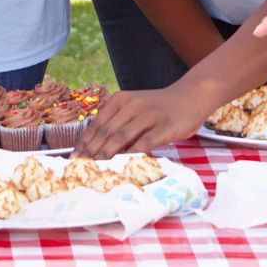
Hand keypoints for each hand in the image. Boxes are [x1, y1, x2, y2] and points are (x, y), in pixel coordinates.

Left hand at [74, 87, 208, 156]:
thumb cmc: (159, 107)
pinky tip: (122, 165)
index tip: (75, 158)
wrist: (191, 97)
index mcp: (121, 99)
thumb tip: (97, 147)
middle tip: (81, 168)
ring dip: (106, 155)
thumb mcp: (135, 107)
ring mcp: (148, 115)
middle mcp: (132, 105)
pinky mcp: (164, 127)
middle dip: (91, 152)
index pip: (97, 124)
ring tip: (96, 169)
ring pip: (121, 137)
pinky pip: (144, 143)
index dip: (84, 142)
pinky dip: (131, 155)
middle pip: (106, 132)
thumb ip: (118, 122)